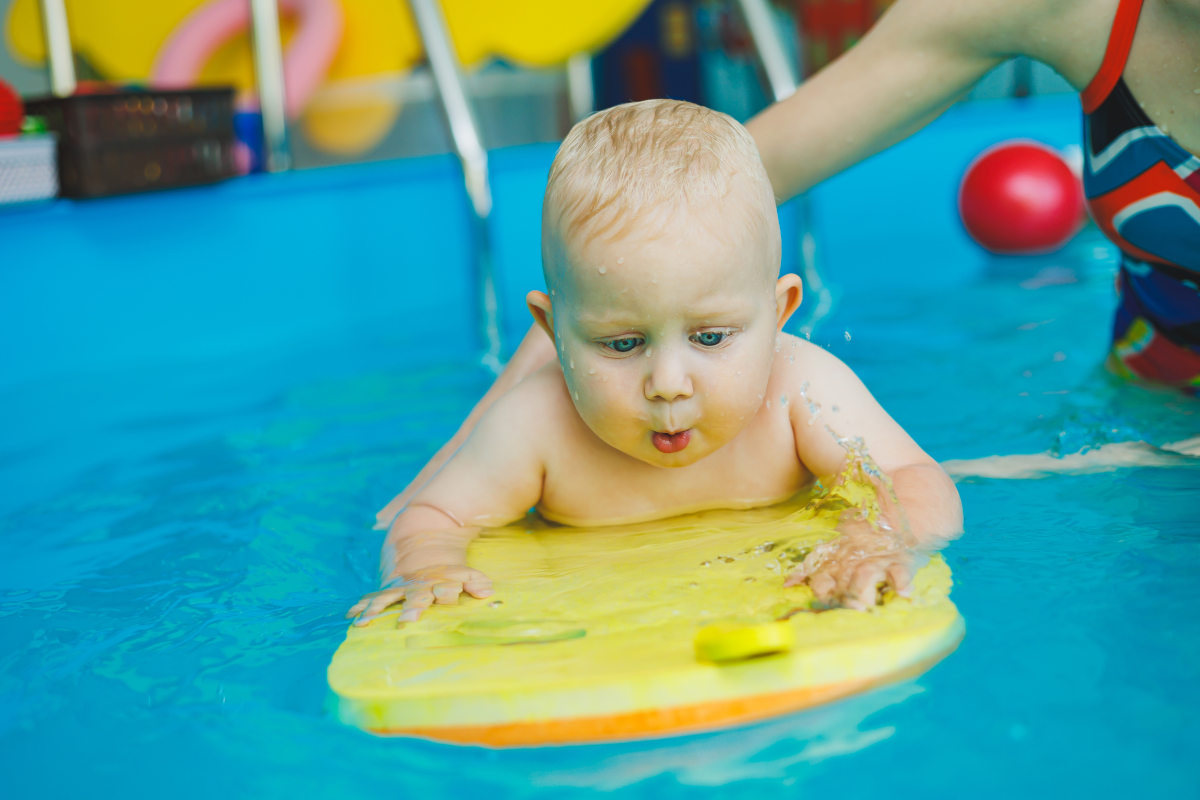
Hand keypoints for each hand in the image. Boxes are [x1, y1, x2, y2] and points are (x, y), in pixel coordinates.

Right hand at [346, 564, 493, 625]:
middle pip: (417, 598)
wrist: (422, 537)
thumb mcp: (464, 570)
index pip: (447, 588)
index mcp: (441, 581)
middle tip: (407, 622)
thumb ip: (475, 581)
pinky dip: (362, 606)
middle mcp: (419, 585)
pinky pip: (373, 598)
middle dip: (413, 609)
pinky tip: (351, 616)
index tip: (448, 598)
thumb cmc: (448, 564)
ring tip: (364, 622)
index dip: (449, 592)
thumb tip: (487, 593)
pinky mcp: (388, 588)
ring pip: (388, 599)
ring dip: (377, 611)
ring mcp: (401, 586)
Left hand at [784, 522, 925, 610]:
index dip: (823, 595)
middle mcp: (853, 567)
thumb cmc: (854, 543)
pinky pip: (901, 573)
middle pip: (846, 584)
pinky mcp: (899, 563)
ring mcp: (876, 564)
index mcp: (834, 566)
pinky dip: (903, 583)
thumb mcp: (829, 554)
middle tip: (848, 609)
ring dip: (866, 590)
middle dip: (846, 598)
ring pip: (867, 576)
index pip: (822, 584)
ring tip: (866, 605)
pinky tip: (904, 594)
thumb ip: (807, 570)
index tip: (825, 602)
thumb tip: (787, 585)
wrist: (890, 520)